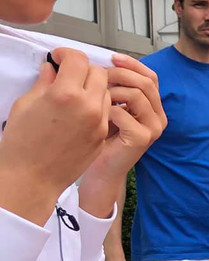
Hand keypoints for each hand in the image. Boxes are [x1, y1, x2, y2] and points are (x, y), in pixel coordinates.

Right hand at [0, 48, 108, 223]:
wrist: (32, 178)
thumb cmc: (22, 143)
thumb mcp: (26, 104)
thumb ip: (44, 82)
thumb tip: (52, 69)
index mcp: (66, 94)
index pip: (78, 60)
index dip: (67, 54)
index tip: (60, 57)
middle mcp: (88, 106)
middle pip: (98, 73)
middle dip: (83, 69)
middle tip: (69, 74)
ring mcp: (98, 123)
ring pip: (106, 92)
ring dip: (93, 87)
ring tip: (75, 94)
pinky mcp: (101, 136)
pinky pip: (105, 111)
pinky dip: (97, 105)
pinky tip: (81, 110)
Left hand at [89, 54, 166, 177]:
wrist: (101, 169)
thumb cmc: (102, 137)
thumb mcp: (113, 106)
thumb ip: (117, 88)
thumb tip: (108, 62)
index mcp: (154, 108)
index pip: (151, 77)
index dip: (133, 65)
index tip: (112, 57)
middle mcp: (159, 117)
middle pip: (145, 83)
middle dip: (119, 75)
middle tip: (98, 76)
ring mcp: (153, 129)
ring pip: (135, 95)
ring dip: (111, 92)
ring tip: (96, 98)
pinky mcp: (142, 138)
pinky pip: (122, 112)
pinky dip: (106, 110)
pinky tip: (98, 117)